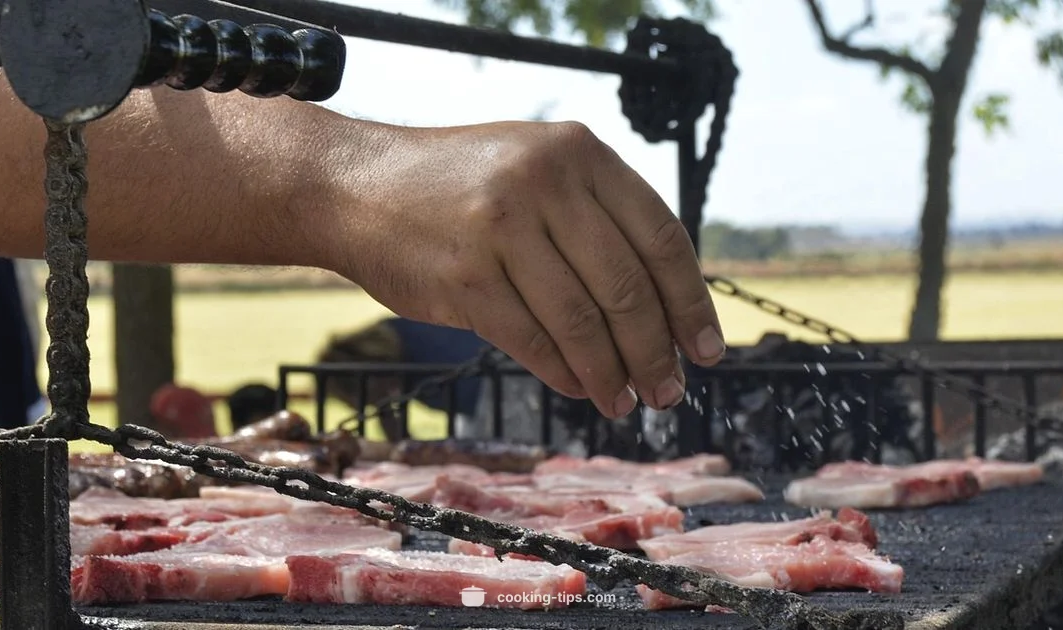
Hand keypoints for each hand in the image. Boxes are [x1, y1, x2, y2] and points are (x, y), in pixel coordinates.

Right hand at [329, 120, 725, 418]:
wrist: (356, 186)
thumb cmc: (457, 184)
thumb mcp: (535, 164)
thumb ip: (595, 213)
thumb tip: (663, 302)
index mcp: (578, 153)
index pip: (660, 236)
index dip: (691, 302)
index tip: (706, 348)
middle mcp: (544, 184)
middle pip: (626, 287)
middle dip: (656, 352)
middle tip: (669, 390)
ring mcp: (502, 231)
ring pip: (582, 322)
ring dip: (612, 373)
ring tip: (627, 402)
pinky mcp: (465, 279)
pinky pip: (533, 341)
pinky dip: (565, 374)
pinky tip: (581, 388)